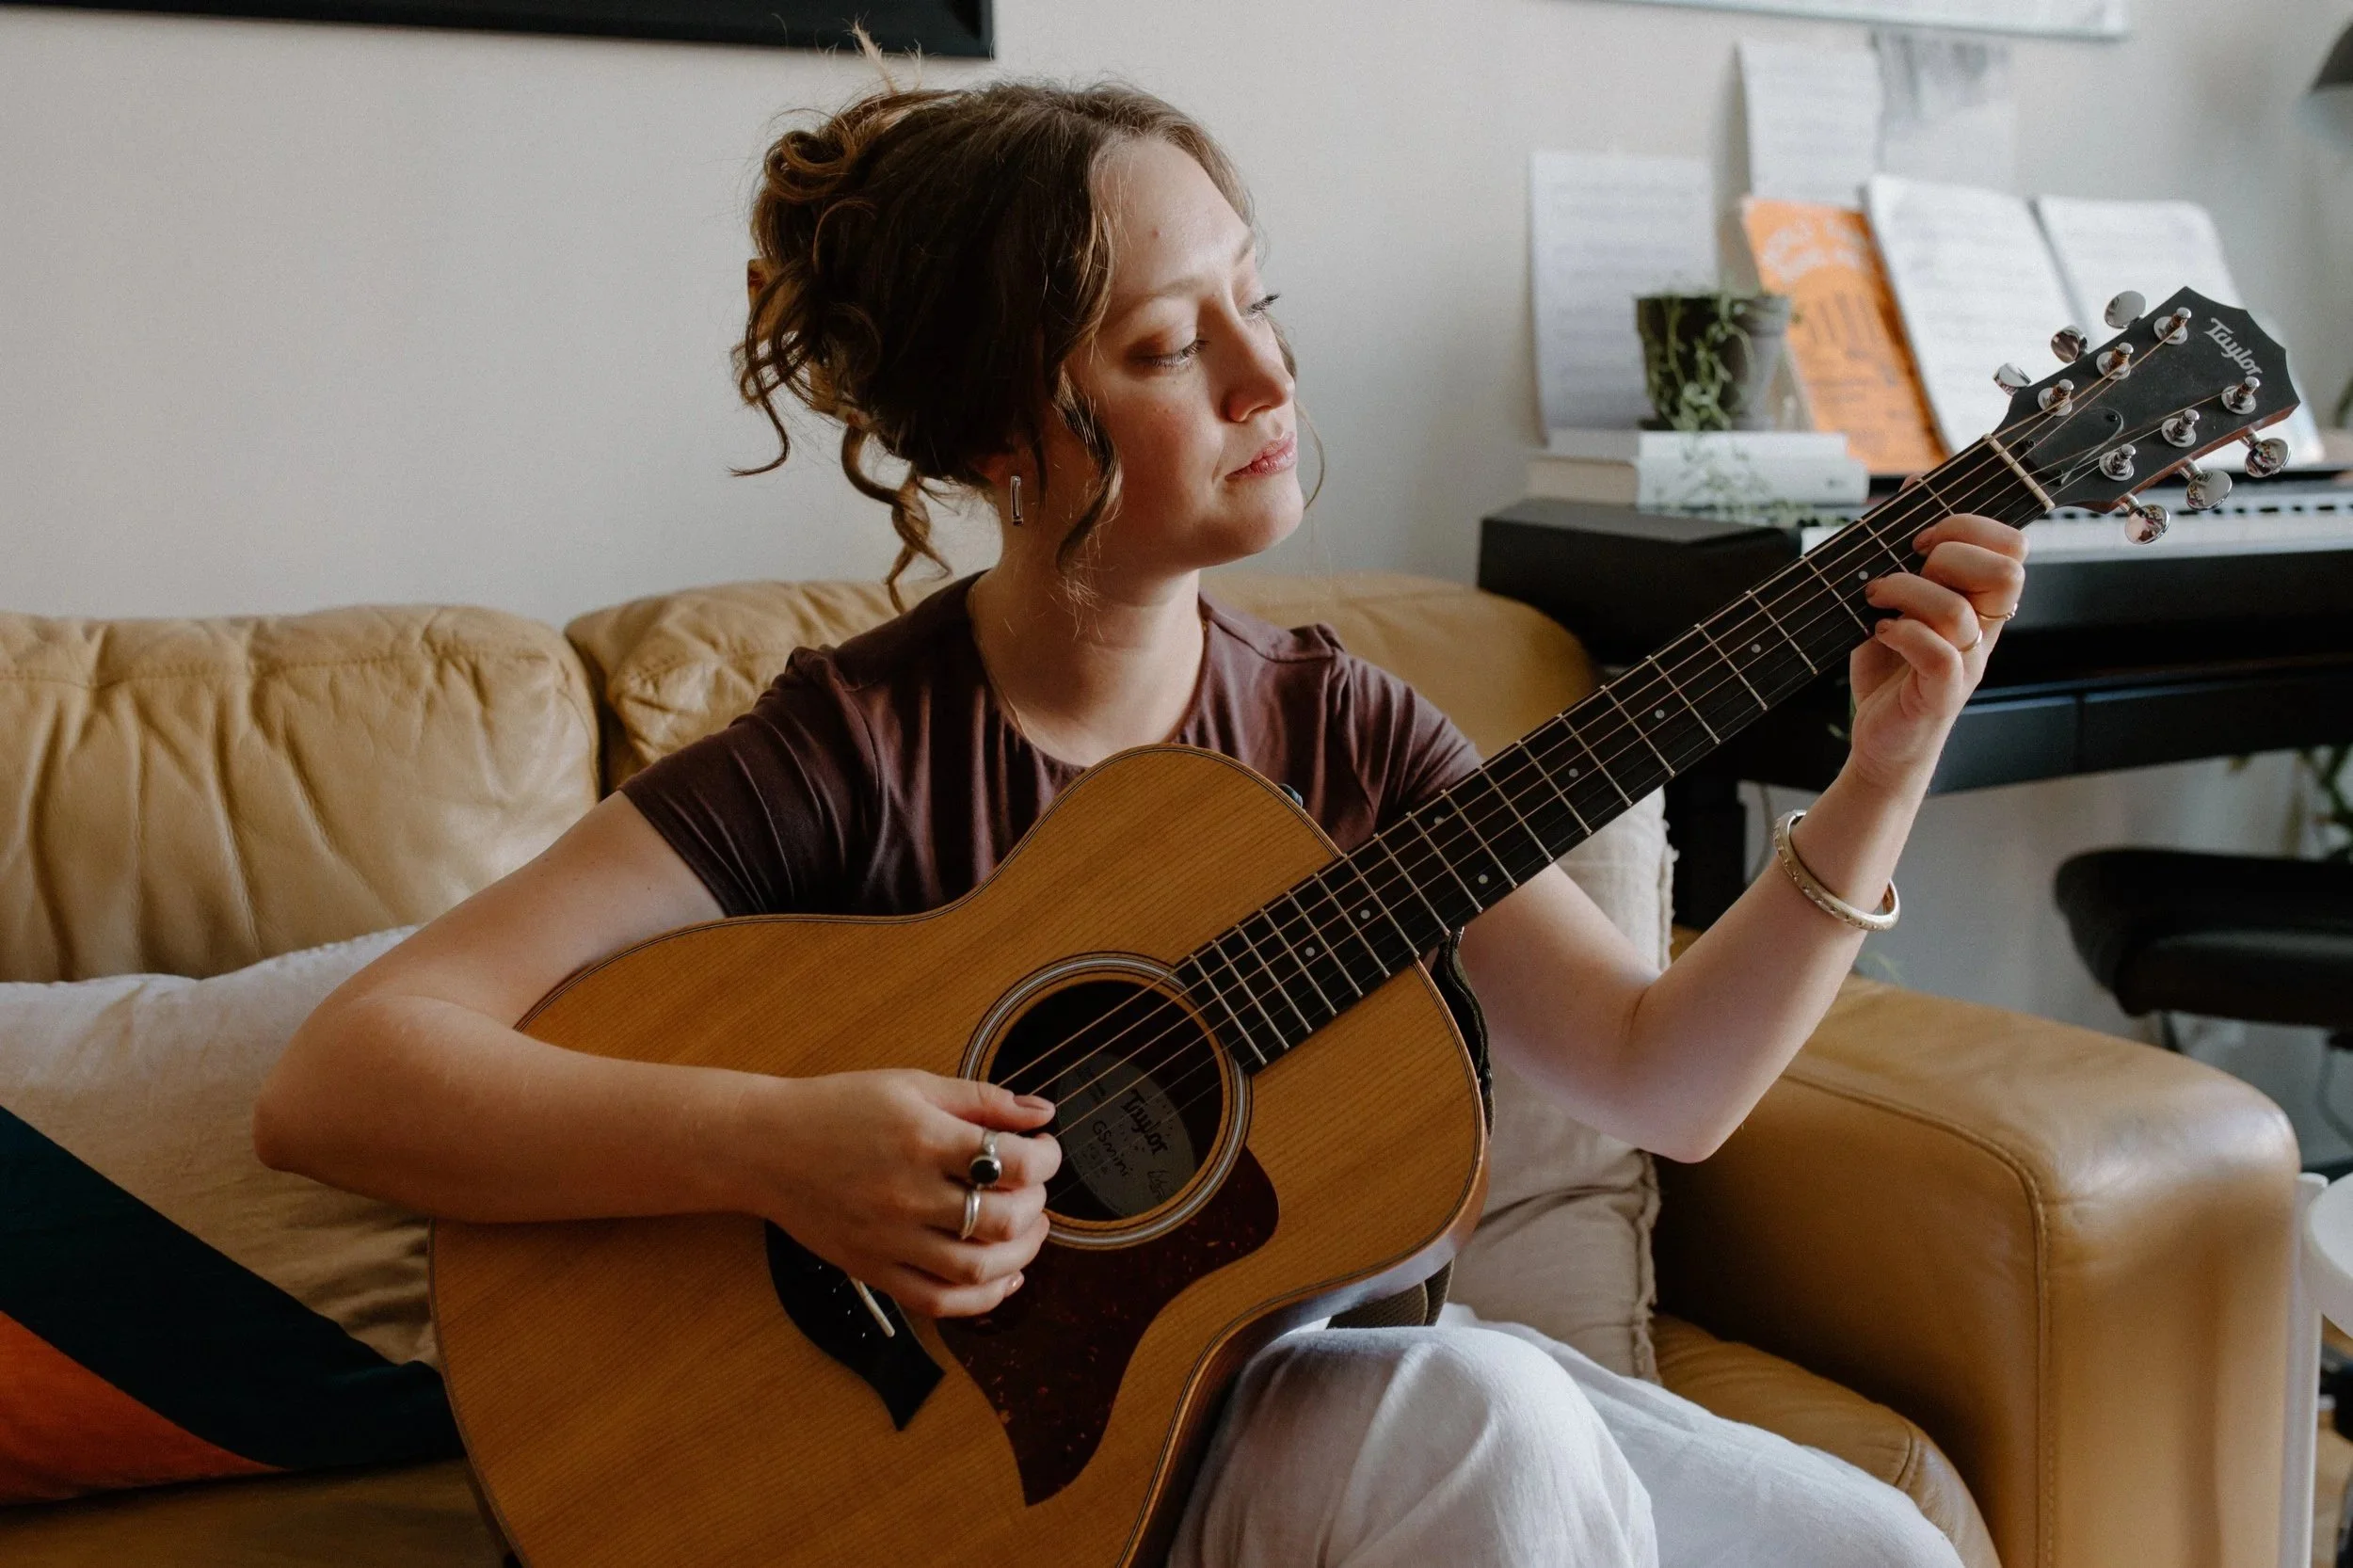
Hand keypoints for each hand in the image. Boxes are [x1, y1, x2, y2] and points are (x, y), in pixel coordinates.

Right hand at [732, 1069, 1059, 1317]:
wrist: (766, 1147)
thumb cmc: (839, 1109)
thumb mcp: (911, 1086)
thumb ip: (980, 1099)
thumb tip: (1041, 1113)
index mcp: (923, 1139)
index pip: (1013, 1162)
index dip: (1046, 1159)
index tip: (1044, 1151)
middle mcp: (909, 1194)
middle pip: (1003, 1219)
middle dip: (1036, 1205)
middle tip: (1033, 1189)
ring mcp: (890, 1238)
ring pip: (977, 1269)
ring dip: (1020, 1254)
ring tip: (1027, 1231)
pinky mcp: (873, 1269)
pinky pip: (938, 1301)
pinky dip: (982, 1298)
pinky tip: (1002, 1278)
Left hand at [1846, 511, 2028, 791]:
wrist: (1881, 739)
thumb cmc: (1891, 669)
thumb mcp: (1896, 599)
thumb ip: (1908, 550)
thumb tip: (1914, 486)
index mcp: (1981, 602)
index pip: (2014, 548)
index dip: (1972, 527)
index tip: (1922, 535)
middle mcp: (1985, 630)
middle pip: (2006, 572)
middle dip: (1950, 552)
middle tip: (1907, 561)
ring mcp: (1968, 663)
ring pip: (1960, 611)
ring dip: (1907, 591)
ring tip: (1875, 600)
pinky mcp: (1942, 695)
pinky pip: (1940, 655)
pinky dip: (1903, 633)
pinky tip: (1880, 632)